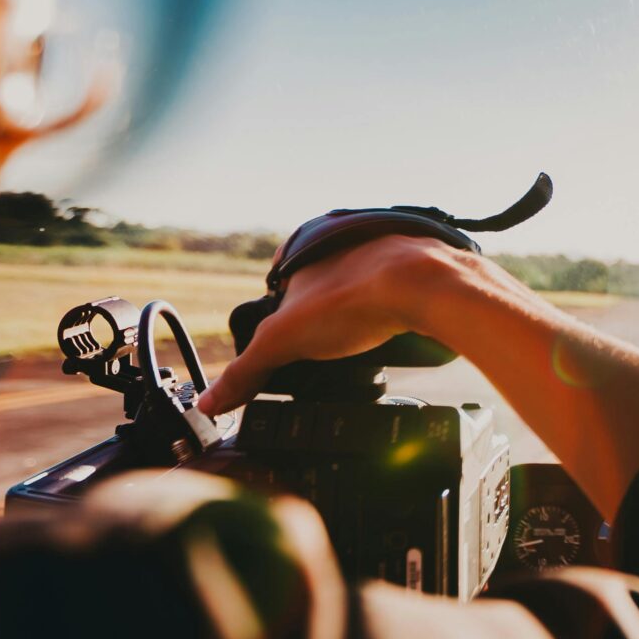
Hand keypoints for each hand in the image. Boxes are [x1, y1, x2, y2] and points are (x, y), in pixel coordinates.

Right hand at [196, 236, 463, 416]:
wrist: (427, 286)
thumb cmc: (355, 297)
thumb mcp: (284, 341)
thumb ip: (245, 372)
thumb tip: (211, 402)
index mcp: (305, 243)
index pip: (280, 284)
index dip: (280, 317)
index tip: (286, 344)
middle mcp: (344, 236)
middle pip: (322, 285)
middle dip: (321, 318)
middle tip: (323, 349)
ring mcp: (384, 247)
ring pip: (362, 285)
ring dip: (358, 314)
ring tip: (357, 343)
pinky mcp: (419, 265)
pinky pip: (398, 291)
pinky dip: (391, 313)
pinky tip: (391, 332)